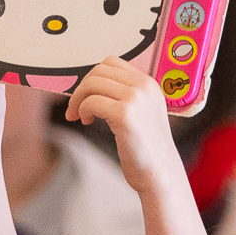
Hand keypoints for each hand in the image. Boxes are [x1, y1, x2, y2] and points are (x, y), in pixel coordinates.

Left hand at [65, 57, 182, 191]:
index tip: (87, 95)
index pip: (111, 62)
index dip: (93, 77)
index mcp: (149, 84)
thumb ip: (124, 95)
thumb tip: (91, 85)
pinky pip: (91, 102)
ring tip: (80, 116)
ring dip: (78, 99)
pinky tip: (86, 121)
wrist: (159, 172)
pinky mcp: (125, 115)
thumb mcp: (141, 112)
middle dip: (81, 88)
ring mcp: (135, 99)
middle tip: (76, 108)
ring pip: (92, 83)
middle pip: (99, 71)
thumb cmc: (146, 148)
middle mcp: (144, 87)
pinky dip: (82, 110)